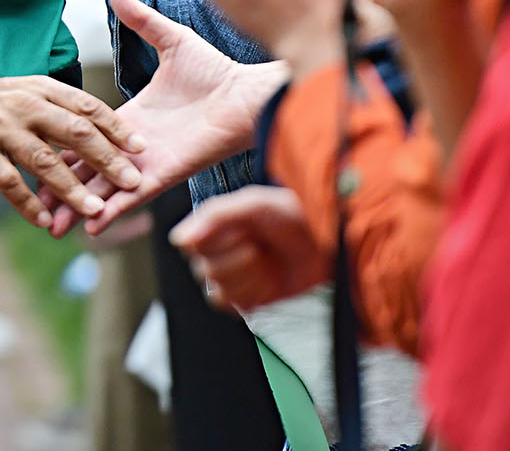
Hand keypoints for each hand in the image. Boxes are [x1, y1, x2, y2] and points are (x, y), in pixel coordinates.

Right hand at [0, 73, 143, 227]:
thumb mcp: (28, 91)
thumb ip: (62, 108)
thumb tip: (106, 131)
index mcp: (40, 89)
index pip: (87, 107)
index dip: (116, 128)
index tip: (141, 147)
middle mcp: (23, 107)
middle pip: (73, 132)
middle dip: (106, 159)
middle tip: (132, 181)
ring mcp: (0, 131)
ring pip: (44, 161)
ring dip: (72, 189)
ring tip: (94, 210)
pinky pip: (9, 183)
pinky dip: (29, 204)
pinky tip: (46, 221)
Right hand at [44, 0, 288, 236]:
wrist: (245, 94)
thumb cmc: (214, 71)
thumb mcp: (169, 40)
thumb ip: (141, 20)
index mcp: (131, 118)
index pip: (85, 135)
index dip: (60, 144)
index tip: (33, 150)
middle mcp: (134, 146)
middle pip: (88, 168)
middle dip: (62, 186)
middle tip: (32, 199)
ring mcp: (147, 163)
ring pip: (105, 189)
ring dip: (79, 205)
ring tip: (53, 224)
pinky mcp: (164, 175)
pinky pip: (132, 197)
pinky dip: (112, 211)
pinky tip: (90, 224)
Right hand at [170, 186, 328, 312]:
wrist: (330, 244)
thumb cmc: (296, 216)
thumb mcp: (255, 204)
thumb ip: (215, 216)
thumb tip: (179, 238)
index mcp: (215, 225)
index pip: (189, 243)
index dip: (216, 241)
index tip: (242, 231)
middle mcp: (219, 250)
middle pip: (204, 270)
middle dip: (236, 259)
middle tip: (259, 246)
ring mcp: (233, 276)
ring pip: (217, 289)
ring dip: (248, 277)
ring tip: (267, 262)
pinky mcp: (247, 298)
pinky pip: (232, 305)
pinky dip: (252, 294)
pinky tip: (268, 281)